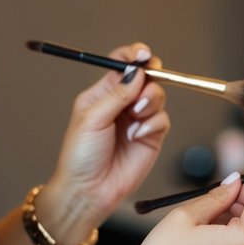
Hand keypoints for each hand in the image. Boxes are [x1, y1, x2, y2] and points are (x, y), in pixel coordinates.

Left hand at [39, 43, 168, 240]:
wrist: (90, 190)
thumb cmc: (81, 156)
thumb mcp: (93, 118)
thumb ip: (117, 93)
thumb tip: (137, 71)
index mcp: (102, 93)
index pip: (122, 65)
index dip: (135, 56)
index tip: (144, 54)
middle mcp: (121, 104)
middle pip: (146, 78)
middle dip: (149, 80)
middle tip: (143, 90)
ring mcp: (137, 119)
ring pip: (157, 97)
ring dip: (150, 103)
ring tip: (135, 118)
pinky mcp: (151, 136)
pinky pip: (162, 119)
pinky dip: (152, 124)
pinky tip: (137, 135)